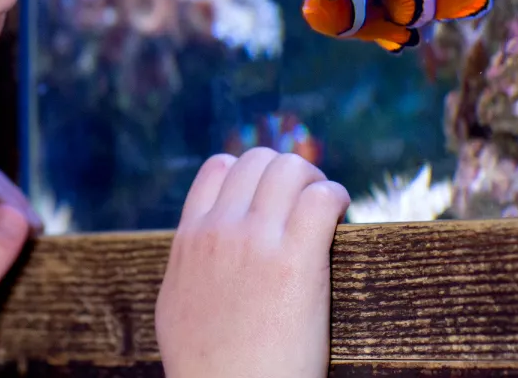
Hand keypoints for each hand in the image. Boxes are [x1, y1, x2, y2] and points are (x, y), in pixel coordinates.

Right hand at [155, 148, 349, 377]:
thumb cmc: (205, 368)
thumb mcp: (176, 304)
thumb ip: (186, 264)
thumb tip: (195, 244)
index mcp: (190, 238)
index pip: (218, 168)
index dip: (249, 172)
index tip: (269, 192)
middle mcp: (220, 229)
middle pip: (257, 160)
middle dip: (285, 170)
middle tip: (305, 193)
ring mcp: (257, 241)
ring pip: (289, 168)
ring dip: (312, 177)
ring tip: (327, 200)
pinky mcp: (297, 260)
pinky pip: (321, 199)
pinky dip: (335, 196)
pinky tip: (341, 211)